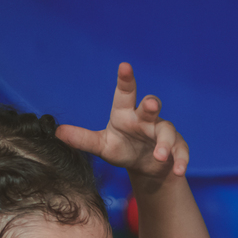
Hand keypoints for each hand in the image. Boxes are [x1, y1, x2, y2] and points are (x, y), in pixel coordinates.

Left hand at [56, 62, 188, 179]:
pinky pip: (181, 152)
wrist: (145, 166)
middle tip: (150, 104)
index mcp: (126, 114)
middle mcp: (146, 118)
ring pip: (167, 132)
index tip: (124, 66)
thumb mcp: (101, 145)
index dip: (125, 79)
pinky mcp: (177, 147)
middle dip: (151, 104)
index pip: (125, 94)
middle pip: (151, 106)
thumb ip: (82, 139)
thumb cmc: (122, 149)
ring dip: (165, 143)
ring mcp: (163, 132)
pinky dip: (180, 160)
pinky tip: (178, 171)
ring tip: (159, 156)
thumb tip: (57, 133)